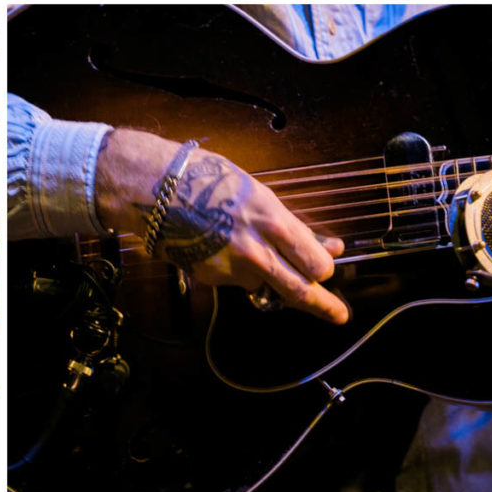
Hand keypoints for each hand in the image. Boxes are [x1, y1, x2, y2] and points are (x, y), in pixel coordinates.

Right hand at [156, 150, 347, 323]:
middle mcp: (256, 251)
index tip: (325, 268)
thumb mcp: (254, 191)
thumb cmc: (204, 177)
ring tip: (242, 245)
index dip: (323, 268)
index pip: (315, 263)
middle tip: (338, 315)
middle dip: (324, 306)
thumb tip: (326, 245)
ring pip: (264, 285)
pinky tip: (215, 243)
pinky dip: (232, 268)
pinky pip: (233, 279)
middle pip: (300, 291)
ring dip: (265, 276)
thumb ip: (289, 223)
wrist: (152, 187)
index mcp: (271, 221)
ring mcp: (231, 268)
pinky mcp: (209, 277)